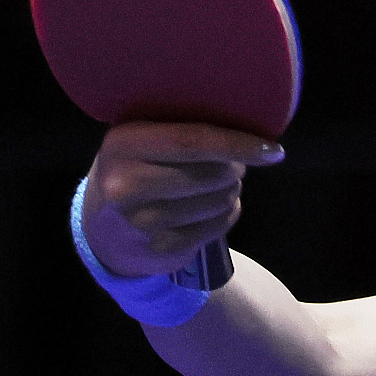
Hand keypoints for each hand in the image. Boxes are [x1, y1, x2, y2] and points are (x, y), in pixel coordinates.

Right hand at [83, 122, 284, 277]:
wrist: (102, 231)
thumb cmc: (132, 171)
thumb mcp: (139, 141)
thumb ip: (178, 129)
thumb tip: (248, 125)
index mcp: (122, 145)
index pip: (192, 142)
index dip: (238, 143)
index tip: (273, 149)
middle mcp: (127, 185)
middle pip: (213, 173)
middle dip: (236, 167)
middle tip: (232, 164)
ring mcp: (144, 223)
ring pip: (221, 200)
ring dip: (231, 191)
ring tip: (216, 185)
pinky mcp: (163, 250)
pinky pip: (219, 225)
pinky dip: (227, 213)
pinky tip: (213, 207)